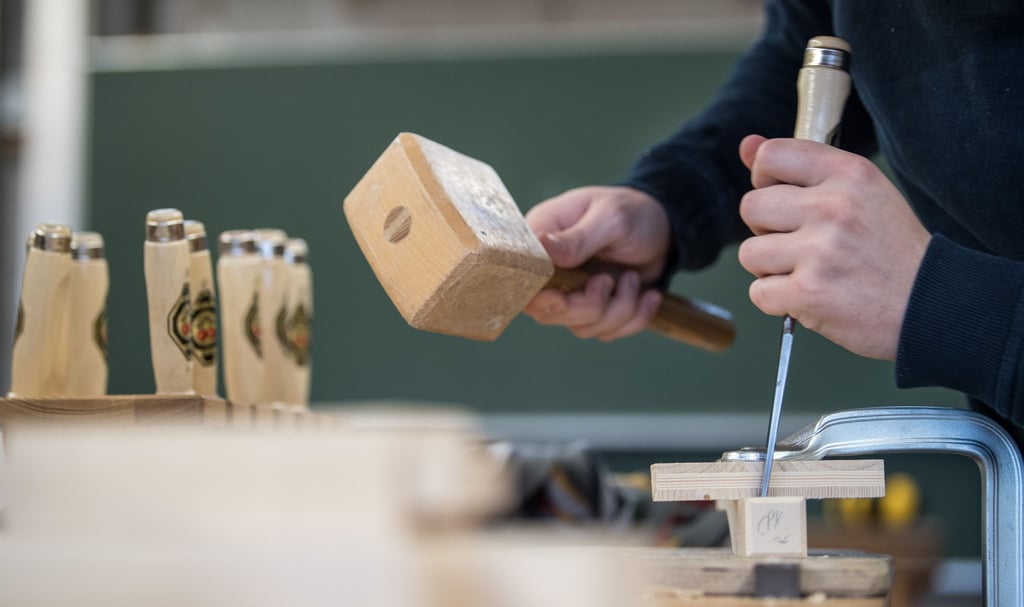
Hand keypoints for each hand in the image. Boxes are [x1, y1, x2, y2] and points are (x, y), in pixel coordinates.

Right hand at [523, 186, 670, 340]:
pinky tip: (648, 295)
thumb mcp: (609, 218)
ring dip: (619, 310)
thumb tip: (540, 246)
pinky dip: (634, 318)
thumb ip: (576, 238)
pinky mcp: (594, 310)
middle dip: (589, 307)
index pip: (523, 280)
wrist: (663, 227)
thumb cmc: (632, 212)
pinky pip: (606, 332)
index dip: (542, 296)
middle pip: (548, 313)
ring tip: (633, 279)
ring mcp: (571, 294)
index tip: (569, 293)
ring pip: (582, 327)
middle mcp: (549, 273)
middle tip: (609, 280)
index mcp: (540, 243)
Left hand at [737, 135, 931, 359]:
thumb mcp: (860, 193)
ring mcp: (820, 251)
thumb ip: (800, 167)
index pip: (771, 155)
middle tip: (801, 243)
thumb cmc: (889, 249)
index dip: (764, 179)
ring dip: (770, 268)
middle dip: (765, 229)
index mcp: (850, 173)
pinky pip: (758, 292)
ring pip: (749, 252)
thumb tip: (746, 145)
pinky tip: (808, 297)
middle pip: (751, 207)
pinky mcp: (808, 293)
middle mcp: (834, 207)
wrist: (930, 305)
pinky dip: (777, 300)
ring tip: (807, 271)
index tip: (782, 197)